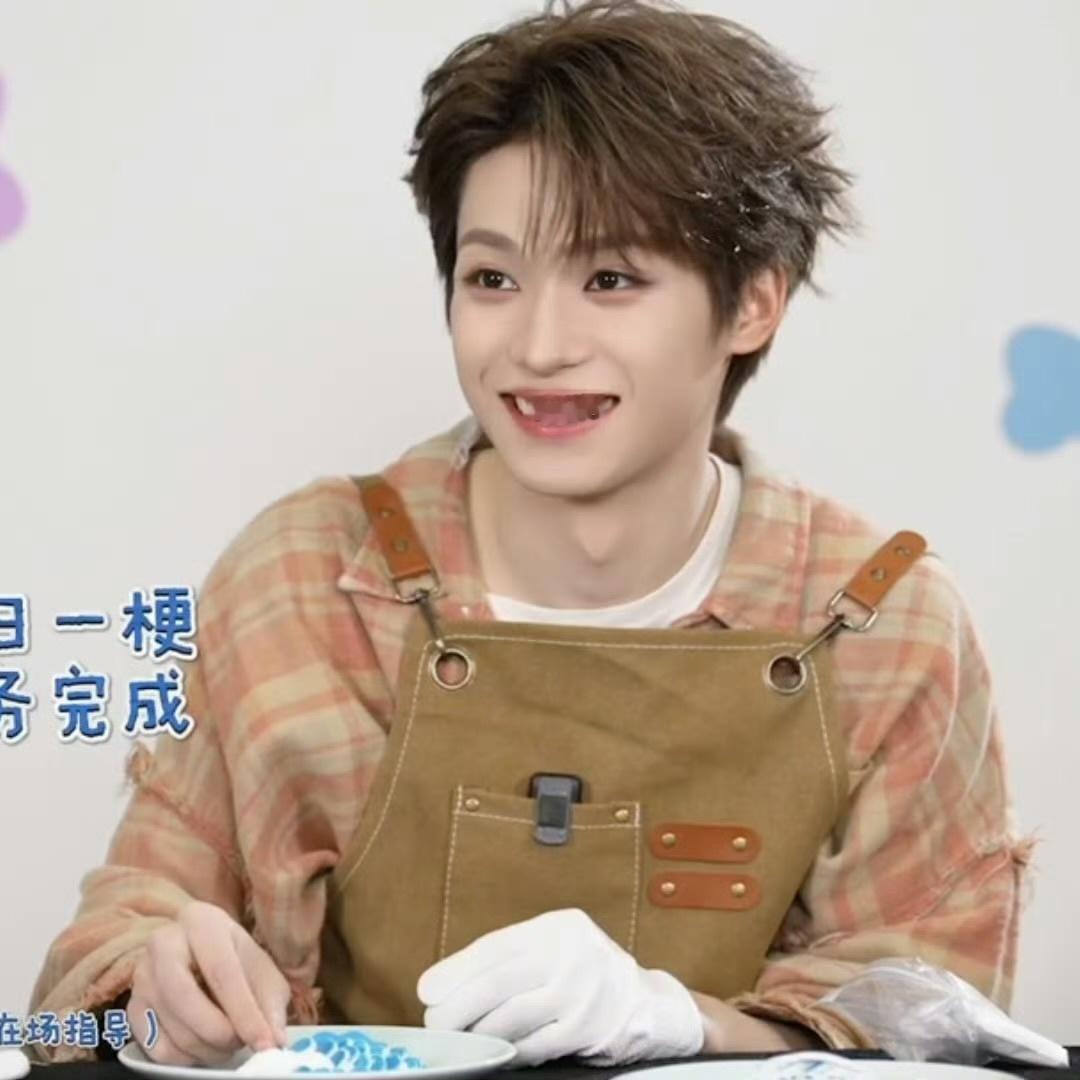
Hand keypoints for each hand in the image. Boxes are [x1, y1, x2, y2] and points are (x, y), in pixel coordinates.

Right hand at [128, 901, 289, 1065]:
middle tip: (239, 1044)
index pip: (221, 971)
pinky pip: (155, 1047)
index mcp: (200, 920)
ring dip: (205, 1048)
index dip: (245, 1012)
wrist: (200, 954)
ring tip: (228, 1043)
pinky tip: (202, 1046)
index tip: (264, 1042)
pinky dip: (184, 1058)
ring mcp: (141, 975)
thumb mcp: (260, 970)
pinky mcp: (131, 1007)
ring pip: (170, 1026)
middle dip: (218, 1031)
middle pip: (184, 997)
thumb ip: (269, 1003)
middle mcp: (163, 942)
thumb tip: (273, 1041)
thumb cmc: (235, 959)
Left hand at [417, 908, 703, 1065]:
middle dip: (458, 1006)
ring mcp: (582, 993)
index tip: (428, 990)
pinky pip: (535, 1045)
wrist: (646, 1003)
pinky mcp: (588, 1030)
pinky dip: (510, 1051)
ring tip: (460, 1039)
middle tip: (434, 1023)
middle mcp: (572, 954)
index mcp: (557, 927)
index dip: (457, 970)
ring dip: (478, 1034)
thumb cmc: (585, 974)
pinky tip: (497, 1052)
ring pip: (513, 1017)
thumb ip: (512, 959)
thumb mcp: (554, 949)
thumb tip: (449, 983)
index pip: (496, 947)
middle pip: (500, 982)